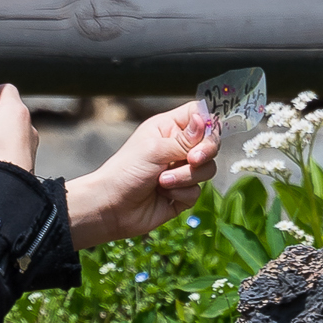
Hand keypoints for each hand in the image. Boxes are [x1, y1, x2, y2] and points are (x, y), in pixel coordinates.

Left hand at [66, 102, 220, 249]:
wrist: (112, 208)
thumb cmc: (125, 172)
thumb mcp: (155, 150)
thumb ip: (185, 139)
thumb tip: (204, 119)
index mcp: (168, 128)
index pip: (198, 114)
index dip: (207, 121)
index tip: (207, 131)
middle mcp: (178, 147)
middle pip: (211, 143)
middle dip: (204, 153)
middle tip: (191, 159)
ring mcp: (181, 171)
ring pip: (207, 169)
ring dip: (186, 177)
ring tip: (162, 182)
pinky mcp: (182, 193)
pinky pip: (197, 191)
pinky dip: (181, 193)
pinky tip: (162, 195)